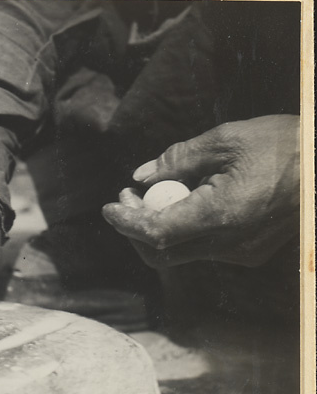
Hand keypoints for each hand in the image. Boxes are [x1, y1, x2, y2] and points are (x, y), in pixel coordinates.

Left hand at [102, 115, 299, 267]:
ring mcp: (240, 253)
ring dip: (158, 228)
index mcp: (222, 215)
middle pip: (161, 253)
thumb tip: (142, 176)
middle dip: (135, 228)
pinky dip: (183, 229)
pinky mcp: (248, 252)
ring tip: (155, 192)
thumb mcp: (226, 140)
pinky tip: (187, 200)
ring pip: (180, 253)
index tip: (108, 207)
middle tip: (128, 196)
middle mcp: (229, 243)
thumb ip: (178, 159)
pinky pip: (202, 248)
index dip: (126, 222)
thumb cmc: (284, 145)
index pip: (157, 233)